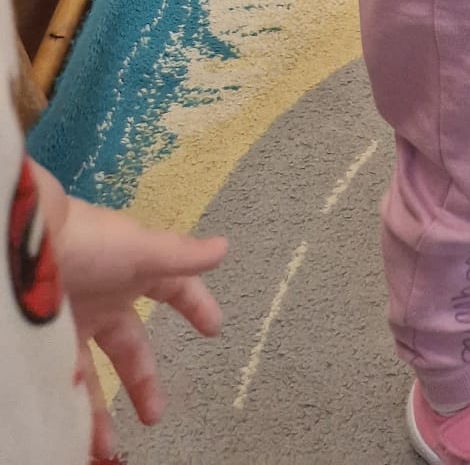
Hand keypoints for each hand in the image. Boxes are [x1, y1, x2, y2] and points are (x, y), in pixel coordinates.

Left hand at [48, 189, 225, 458]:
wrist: (27, 251)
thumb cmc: (90, 244)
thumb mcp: (141, 250)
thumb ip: (181, 255)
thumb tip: (223, 249)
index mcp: (134, 272)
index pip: (174, 290)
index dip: (195, 306)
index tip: (213, 329)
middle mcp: (104, 300)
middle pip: (129, 347)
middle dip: (143, 381)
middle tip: (155, 415)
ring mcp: (74, 322)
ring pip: (92, 375)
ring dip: (100, 411)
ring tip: (106, 446)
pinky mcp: (46, 342)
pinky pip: (63, 382)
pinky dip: (72, 406)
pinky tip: (78, 429)